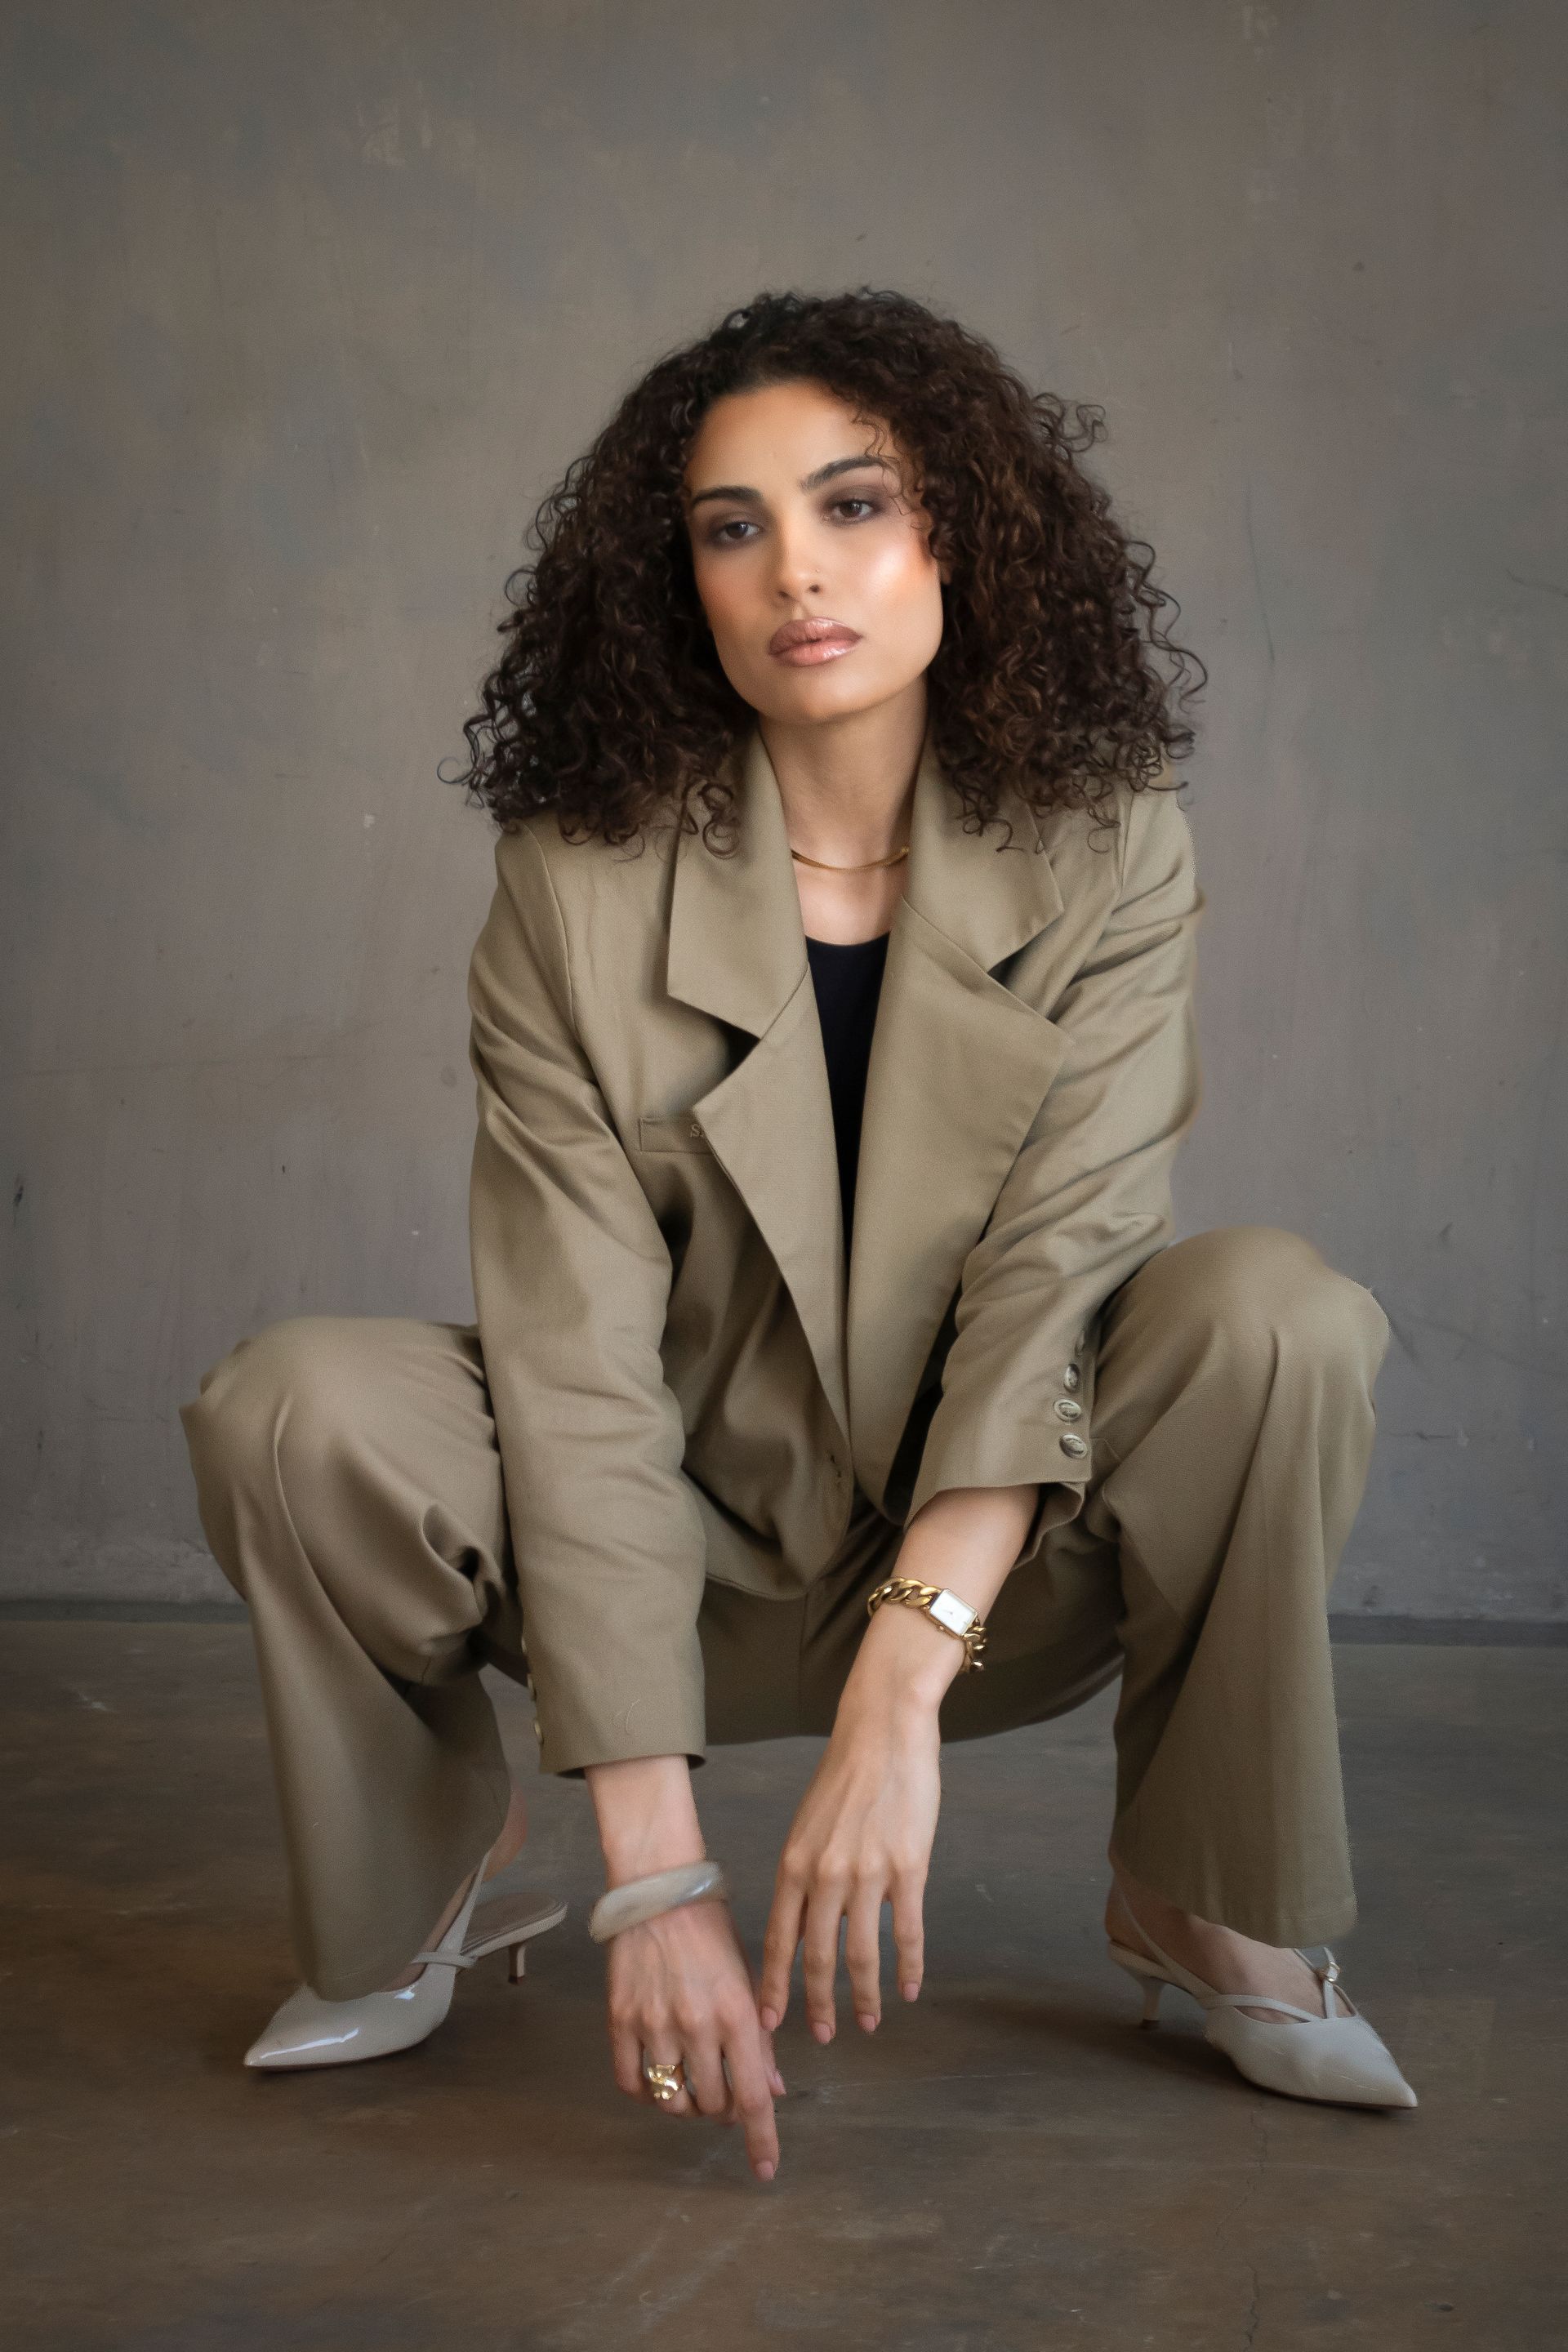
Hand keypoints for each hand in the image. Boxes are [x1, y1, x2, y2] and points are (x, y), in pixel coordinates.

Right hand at [605, 1895, 786, 2181]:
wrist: (658, 1891)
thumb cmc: (711, 1930)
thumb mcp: (747, 1978)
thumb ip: (760, 2038)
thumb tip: (773, 2089)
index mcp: (737, 2013)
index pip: (754, 2096)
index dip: (762, 2139)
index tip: (765, 2170)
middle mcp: (697, 2026)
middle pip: (712, 2104)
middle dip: (722, 2109)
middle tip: (723, 2093)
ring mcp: (655, 2025)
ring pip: (672, 2100)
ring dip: (686, 2103)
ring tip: (690, 2084)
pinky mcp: (620, 2021)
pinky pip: (632, 2082)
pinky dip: (647, 2092)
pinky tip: (657, 2078)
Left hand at [758, 1656, 942, 2041]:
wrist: (884, 1730)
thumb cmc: (845, 1774)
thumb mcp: (807, 1825)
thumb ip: (803, 1875)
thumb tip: (801, 1926)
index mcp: (794, 1863)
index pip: (778, 1939)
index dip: (775, 1984)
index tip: (771, 2020)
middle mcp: (824, 1875)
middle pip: (818, 1957)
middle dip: (818, 2003)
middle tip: (822, 2036)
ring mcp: (868, 1874)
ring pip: (862, 1954)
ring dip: (865, 1996)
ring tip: (869, 2023)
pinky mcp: (908, 1868)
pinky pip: (907, 1932)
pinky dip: (909, 1966)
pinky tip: (911, 1988)